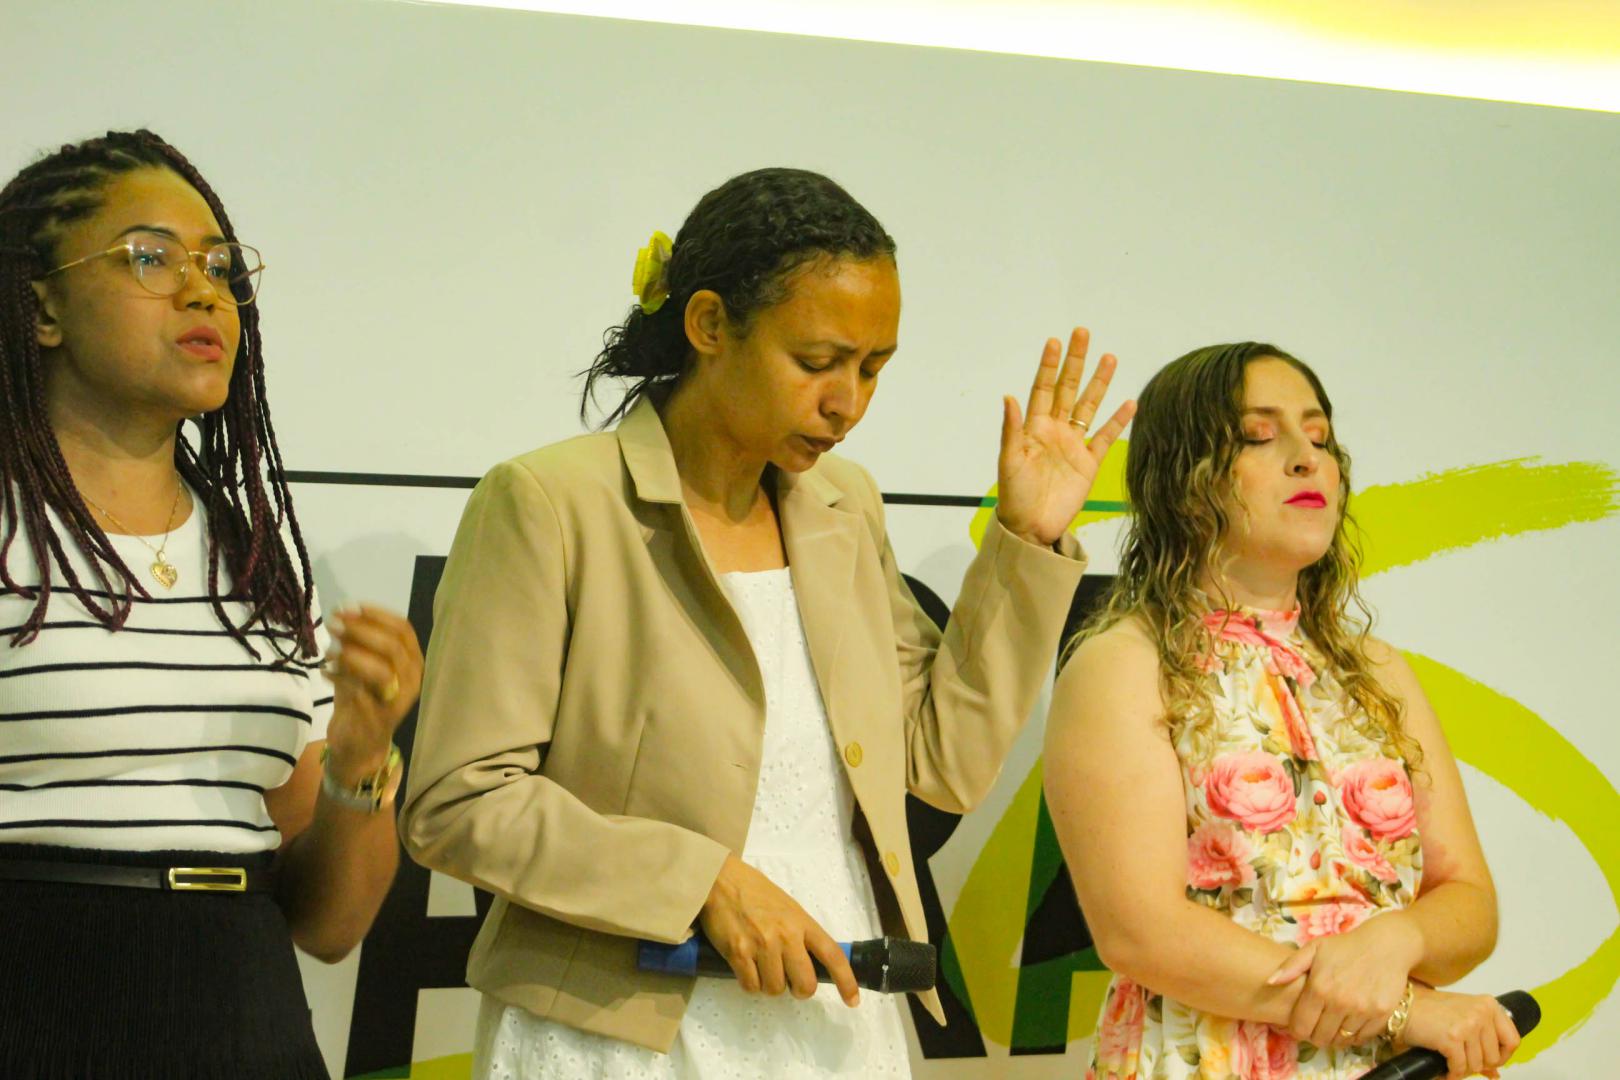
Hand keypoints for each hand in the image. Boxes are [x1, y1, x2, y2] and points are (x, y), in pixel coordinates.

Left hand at [321, 604, 423, 784]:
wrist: (360, 746)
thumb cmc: (363, 700)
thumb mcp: (363, 667)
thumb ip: (358, 644)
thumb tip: (342, 615)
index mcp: (412, 661)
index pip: (402, 630)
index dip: (377, 615)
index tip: (351, 607)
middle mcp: (412, 680)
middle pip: (392, 647)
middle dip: (361, 631)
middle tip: (335, 624)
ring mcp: (398, 701)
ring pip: (381, 671)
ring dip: (352, 656)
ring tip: (329, 652)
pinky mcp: (380, 720)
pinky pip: (359, 694)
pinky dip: (339, 679)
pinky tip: (325, 672)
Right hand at [698, 853, 859, 1006]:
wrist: (721, 880)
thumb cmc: (756, 893)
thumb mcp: (789, 908)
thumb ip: (801, 933)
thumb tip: (810, 963)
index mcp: (802, 922)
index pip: (832, 955)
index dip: (846, 981)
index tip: (852, 1001)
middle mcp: (786, 935)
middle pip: (805, 984)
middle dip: (799, 990)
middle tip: (790, 982)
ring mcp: (762, 945)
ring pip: (776, 989)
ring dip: (770, 985)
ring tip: (762, 967)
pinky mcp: (738, 953)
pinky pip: (751, 987)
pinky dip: (750, 984)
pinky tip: (746, 968)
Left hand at [996, 327, 1134, 546]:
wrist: (1031, 527)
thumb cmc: (1014, 495)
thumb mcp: (1009, 461)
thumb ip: (1011, 430)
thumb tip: (1009, 397)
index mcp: (1033, 427)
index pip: (1042, 388)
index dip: (1048, 365)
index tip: (1055, 341)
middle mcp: (1055, 430)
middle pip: (1068, 388)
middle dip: (1076, 362)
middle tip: (1083, 333)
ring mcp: (1074, 445)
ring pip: (1089, 406)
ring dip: (1099, 383)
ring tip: (1110, 357)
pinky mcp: (1090, 463)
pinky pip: (1106, 437)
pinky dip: (1118, 421)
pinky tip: (1129, 402)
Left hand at [1267, 911, 1422, 1047]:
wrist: (1384, 945)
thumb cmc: (1345, 946)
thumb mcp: (1314, 948)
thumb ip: (1290, 967)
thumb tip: (1269, 982)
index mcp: (1319, 987)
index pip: (1301, 1026)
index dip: (1297, 1030)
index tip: (1300, 1026)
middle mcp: (1340, 1002)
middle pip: (1320, 1038)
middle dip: (1314, 1036)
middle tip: (1316, 1027)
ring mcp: (1362, 1010)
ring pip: (1341, 1040)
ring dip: (1334, 1037)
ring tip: (1332, 1026)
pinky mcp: (1381, 1015)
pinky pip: (1361, 1038)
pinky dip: (1353, 1037)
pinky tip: (1349, 1025)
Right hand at [1402, 986, 1521, 1077]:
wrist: (1400, 1007)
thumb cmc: (1429, 1011)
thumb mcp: (1461, 1019)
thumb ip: (1481, 1041)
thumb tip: (1494, 1074)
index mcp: (1489, 1004)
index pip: (1512, 1040)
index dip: (1501, 1057)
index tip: (1488, 1061)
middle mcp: (1482, 1012)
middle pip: (1494, 1057)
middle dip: (1478, 1065)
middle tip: (1461, 1061)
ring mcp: (1468, 1024)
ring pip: (1477, 1065)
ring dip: (1463, 1069)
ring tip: (1450, 1062)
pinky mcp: (1452, 1038)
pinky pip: (1460, 1068)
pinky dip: (1451, 1073)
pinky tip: (1444, 1068)